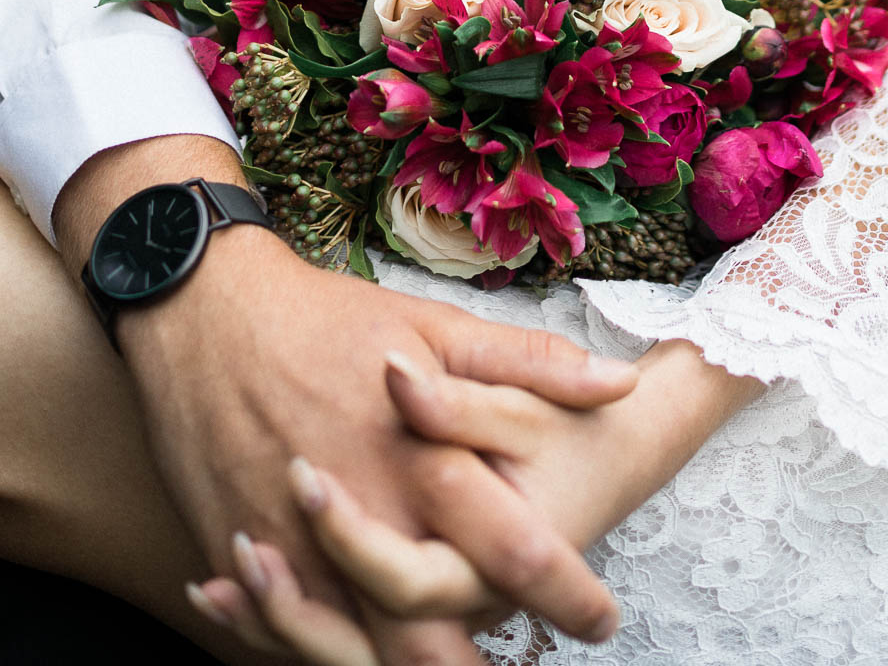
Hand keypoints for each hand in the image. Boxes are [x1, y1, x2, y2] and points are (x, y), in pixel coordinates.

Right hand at [55, 138, 634, 665]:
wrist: (205, 317)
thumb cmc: (329, 321)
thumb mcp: (438, 327)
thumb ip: (532, 365)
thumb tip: (622, 383)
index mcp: (424, 465)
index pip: (515, 555)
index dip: (567, 597)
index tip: (601, 620)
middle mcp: (365, 524)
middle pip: (435, 640)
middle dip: (481, 665)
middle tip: (527, 661)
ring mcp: (299, 555)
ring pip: (364, 652)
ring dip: (412, 662)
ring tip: (460, 659)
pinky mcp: (248, 562)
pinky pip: (295, 634)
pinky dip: (334, 644)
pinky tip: (370, 640)